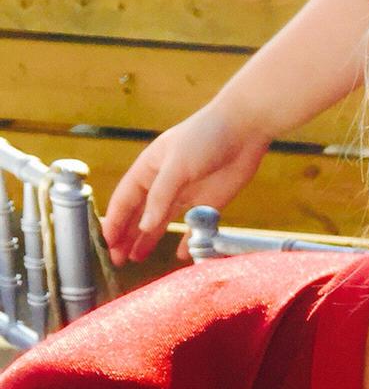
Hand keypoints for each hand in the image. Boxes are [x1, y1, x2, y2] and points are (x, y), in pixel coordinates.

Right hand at [102, 104, 271, 264]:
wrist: (244, 129)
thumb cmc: (205, 137)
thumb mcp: (177, 166)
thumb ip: (160, 197)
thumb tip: (146, 227)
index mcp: (149, 169)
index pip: (125, 200)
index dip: (114, 221)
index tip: (105, 242)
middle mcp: (164, 183)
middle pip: (139, 214)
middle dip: (126, 235)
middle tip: (116, 259)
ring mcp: (186, 193)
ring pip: (161, 222)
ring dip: (148, 240)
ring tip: (136, 259)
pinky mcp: (208, 202)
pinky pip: (193, 227)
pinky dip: (186, 241)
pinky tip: (178, 256)